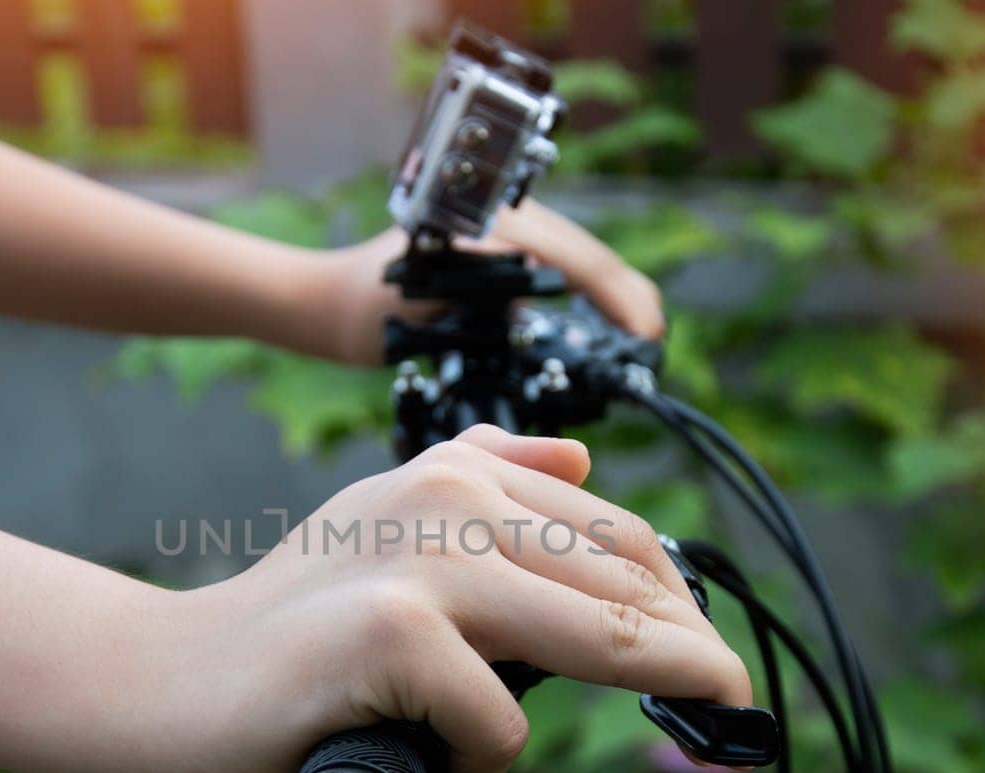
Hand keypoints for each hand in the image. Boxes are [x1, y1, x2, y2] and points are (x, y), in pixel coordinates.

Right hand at [142, 425, 750, 772]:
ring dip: (649, 696)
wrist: (171, 677)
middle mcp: (446, 496)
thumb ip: (482, 477)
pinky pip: (501, 724)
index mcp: (458, 473)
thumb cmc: (294, 627)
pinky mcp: (391, 634)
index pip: (618, 537)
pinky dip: (482, 771)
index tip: (714, 669)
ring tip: (649, 739)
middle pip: (628, 585)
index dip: (683, 607)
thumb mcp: (388, 526)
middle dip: (696, 658)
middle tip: (727, 713)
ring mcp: (421, 562)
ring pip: (599, 641)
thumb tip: (584, 461)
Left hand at [310, 198, 664, 365]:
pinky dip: (589, 298)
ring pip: (579, 262)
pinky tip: (608, 324)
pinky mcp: (500, 256)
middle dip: (626, 296)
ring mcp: (505, 235)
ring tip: (641, 333)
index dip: (616, 297)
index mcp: (491, 223)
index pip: (574, 257)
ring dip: (612, 296)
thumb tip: (542, 290)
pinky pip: (558, 273)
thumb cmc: (367, 307)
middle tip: (652, 340)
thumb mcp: (423, 301)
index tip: (643, 332)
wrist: (332, 303)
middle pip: (587, 255)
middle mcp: (504, 220)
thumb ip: (478, 291)